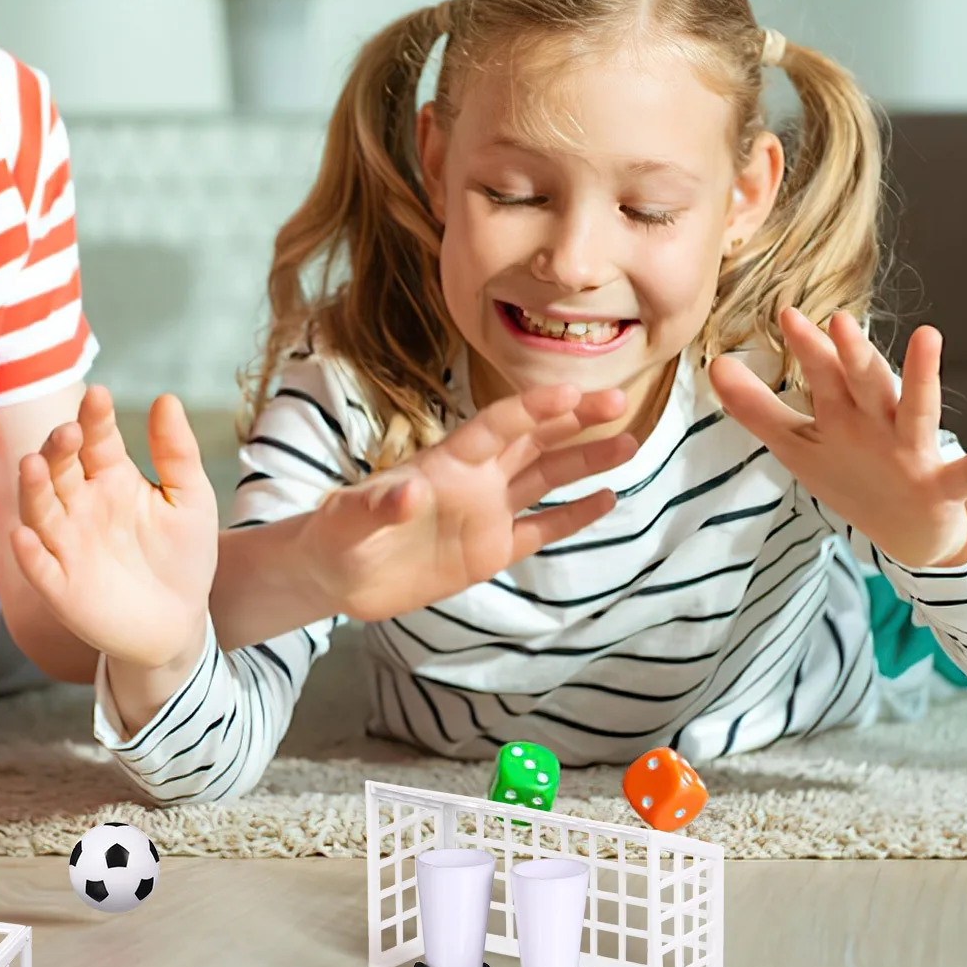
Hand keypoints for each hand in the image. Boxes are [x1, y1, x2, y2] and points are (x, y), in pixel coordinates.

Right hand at [9, 385, 217, 675]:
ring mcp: (66, 545)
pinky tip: (25, 536)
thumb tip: (167, 398)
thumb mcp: (189, 499)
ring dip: (34, 489)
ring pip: (40, 511)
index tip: (99, 396)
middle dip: (59, 448)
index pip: (97, 440)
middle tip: (69, 431)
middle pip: (60, 469)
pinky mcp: (60, 587)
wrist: (179, 623)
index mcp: (110, 477)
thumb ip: (177, 452)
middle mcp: (80, 505)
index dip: (95, 418)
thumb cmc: (182, 555)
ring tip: (34, 464)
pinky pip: (40, 568)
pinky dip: (30, 553)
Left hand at [300, 383, 638, 623]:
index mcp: (444, 463)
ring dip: (585, 460)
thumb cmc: (336, 536)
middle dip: (574, 420)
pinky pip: (540, 528)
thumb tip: (410, 491)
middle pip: (533, 441)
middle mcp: (473, 480)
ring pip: (545, 478)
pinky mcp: (489, 550)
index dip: (532, 408)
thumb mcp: (348, 521)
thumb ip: (379, 505)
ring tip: (629, 441)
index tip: (572, 390)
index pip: (496, 426)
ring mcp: (485, 513)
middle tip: (619, 401)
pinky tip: (608, 498)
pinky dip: (574, 515)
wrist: (336, 576)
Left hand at [708, 309, 966, 567]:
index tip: (786, 312)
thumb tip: (713, 366)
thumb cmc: (853, 476)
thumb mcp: (800, 444)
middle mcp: (881, 423)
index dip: (807, 348)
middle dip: (852, 354)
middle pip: (864, 384)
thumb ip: (756, 408)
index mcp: (847, 413)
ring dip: (920, 376)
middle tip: (839, 319)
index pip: (824, 376)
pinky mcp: (939, 486)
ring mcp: (913, 451)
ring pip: (915, 411)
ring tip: (929, 336)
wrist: (909, 533)